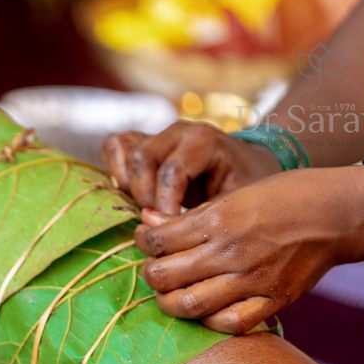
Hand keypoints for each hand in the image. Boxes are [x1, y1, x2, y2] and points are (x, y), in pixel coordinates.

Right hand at [103, 121, 282, 214]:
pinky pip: (115, 148)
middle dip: (142, 195)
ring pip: (120, 148)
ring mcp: (157, 134)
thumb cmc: (244, 187)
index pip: (172, 171)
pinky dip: (116, 172)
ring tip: (141, 207)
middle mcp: (176, 132)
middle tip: (154, 221)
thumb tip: (160, 230)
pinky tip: (132, 196)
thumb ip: (202, 216)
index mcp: (204, 141)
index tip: (168, 230)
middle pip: (141, 157)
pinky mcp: (142, 142)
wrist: (248, 167)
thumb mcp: (236, 203)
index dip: (164, 205)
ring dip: (125, 183)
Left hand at [134, 168, 363, 333]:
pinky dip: (210, 321)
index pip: (158, 240)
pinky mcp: (272, 300)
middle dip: (151, 275)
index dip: (143, 242)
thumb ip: (189, 216)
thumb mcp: (234, 195)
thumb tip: (147, 223)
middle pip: (164, 276)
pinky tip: (206, 310)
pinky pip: (229, 323)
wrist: (339, 214)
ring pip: (189, 305)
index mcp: (218, 219)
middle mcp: (230, 251)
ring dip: (170, 302)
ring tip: (172, 294)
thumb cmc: (285, 197)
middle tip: (156, 270)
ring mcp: (251, 279)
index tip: (146, 241)